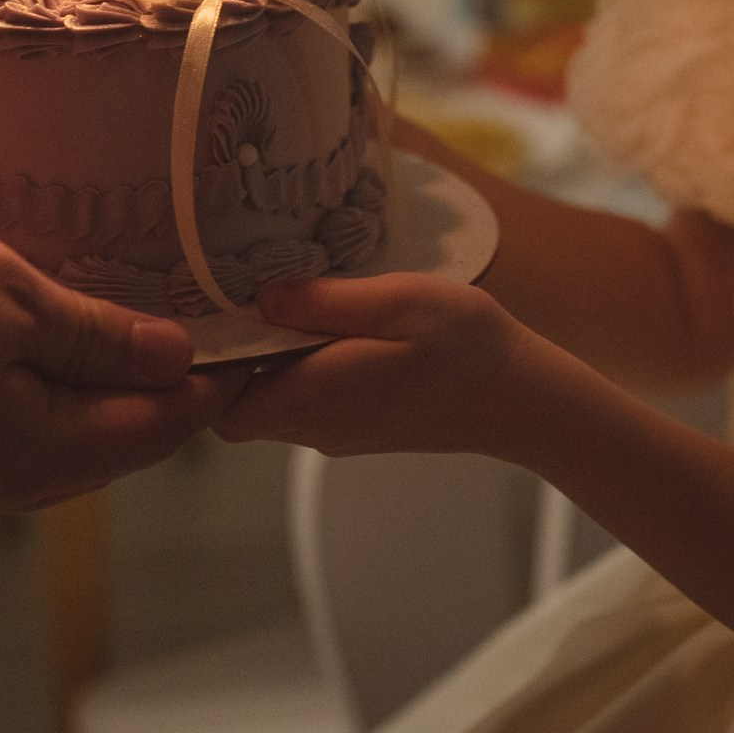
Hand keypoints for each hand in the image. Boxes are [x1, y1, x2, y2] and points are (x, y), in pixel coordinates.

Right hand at [0, 196, 246, 516]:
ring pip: (19, 434)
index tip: (251, 352)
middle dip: (137, 389)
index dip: (206, 386)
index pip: (151, 430)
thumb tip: (174, 362)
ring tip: (94, 321)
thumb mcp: (1, 290)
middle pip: (88, 441)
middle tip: (182, 330)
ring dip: (61, 384)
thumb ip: (94, 334)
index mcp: (29, 456)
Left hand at [213, 273, 553, 458]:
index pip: (223, 409)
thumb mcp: (399, 301)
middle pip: (241, 408)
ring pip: (273, 407)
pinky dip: (301, 373)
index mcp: (319, 397)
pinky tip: (327, 328)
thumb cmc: (467, 345)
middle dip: (235, 362)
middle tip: (243, 298)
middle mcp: (319, 428)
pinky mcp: (362, 430)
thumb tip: (260, 298)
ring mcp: (341, 435)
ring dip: (270, 364)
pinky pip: (308, 405)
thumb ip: (325, 302)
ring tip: (287, 305)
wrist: (524, 401)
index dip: (210, 370)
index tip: (216, 317)